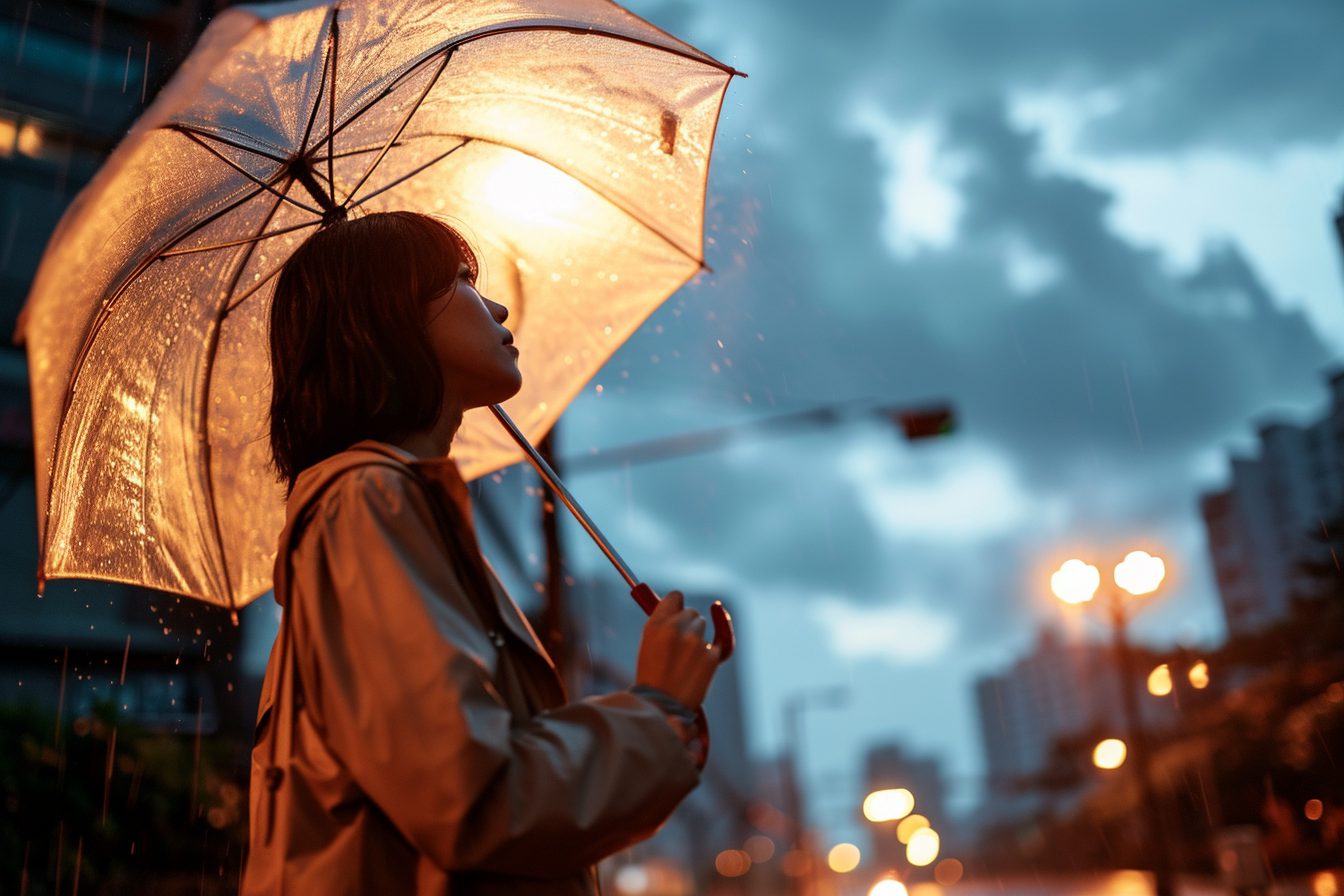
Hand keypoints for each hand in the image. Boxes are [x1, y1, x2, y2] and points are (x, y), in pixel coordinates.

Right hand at [634, 591, 720, 708]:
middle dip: (687, 624)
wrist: (662, 708)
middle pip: (692, 613)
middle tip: (679, 645)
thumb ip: (662, 621)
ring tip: (685, 661)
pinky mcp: (711, 656)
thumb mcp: (648, 643)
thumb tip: (676, 602)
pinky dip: (708, 654)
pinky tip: (697, 666)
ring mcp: (696, 642)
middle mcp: (677, 628)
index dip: (677, 605)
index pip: (676, 597)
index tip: (677, 612)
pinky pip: (715, 645)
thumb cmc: (652, 676)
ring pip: (703, 627)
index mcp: (656, 624)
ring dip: (697, 639)